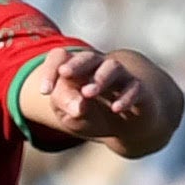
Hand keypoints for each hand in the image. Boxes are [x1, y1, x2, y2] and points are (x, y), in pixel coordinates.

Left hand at [31, 47, 157, 148]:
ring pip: (112, 67)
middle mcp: (98, 68)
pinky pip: (134, 87)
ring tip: (88, 93)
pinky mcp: (139, 90)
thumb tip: (79, 104)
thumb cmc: (92, 116)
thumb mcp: (70, 116)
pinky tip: (116, 108)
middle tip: (65, 73)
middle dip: (76, 64)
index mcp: (76, 71)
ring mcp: (120, 77)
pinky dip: (125, 97)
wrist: (126, 126)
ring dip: (99, 79)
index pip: (60, 57)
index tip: (45, 91)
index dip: (50, 70)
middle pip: (88, 57)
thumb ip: (65, 105)